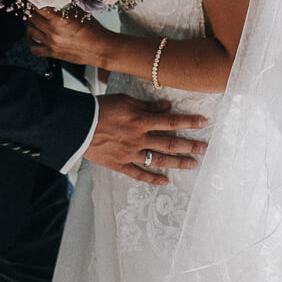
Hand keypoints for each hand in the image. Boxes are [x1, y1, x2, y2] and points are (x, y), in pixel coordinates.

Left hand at [27, 9, 108, 67]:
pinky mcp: (52, 53)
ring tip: (30, 21)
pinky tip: (29, 37)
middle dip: (31, 12)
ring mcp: (51, 44)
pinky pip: (33, 48)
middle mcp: (52, 32)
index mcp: (59, 20)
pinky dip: (28, 42)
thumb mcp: (79, 13)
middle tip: (31, 9)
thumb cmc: (93, 31)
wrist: (100, 49)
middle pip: (32, 19)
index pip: (38, 8)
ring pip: (30, 32)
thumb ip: (65, 7)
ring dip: (28, 25)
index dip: (34, 2)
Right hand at [86, 94, 206, 185]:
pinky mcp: (119, 164)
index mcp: (141, 120)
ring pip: (158, 160)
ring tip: (193, 164)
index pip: (171, 122)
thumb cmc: (99, 108)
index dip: (189, 122)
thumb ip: (147, 105)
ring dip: (178, 163)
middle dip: (190, 146)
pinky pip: (139, 174)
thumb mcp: (125, 100)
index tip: (204, 122)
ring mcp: (130, 153)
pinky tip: (165, 182)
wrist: (76, 125)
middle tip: (205, 148)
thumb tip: (167, 106)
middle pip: (170, 144)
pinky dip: (152, 179)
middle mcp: (139, 139)